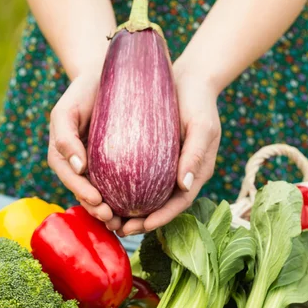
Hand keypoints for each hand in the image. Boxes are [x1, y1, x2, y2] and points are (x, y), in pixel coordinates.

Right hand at [48, 73, 121, 229]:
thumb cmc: (83, 91)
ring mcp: (98, 166)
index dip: (82, 193)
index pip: (71, 179)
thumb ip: (65, 136)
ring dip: (112, 211)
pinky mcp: (117, 164)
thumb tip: (78, 167)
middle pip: (86, 193)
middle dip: (98, 210)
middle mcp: (80, 165)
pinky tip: (141, 208)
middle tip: (113, 219)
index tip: (98, 202)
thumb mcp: (66, 110)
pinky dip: (127, 197)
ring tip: (126, 222)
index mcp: (63, 155)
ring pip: (103, 194)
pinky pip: (121, 183)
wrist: (106, 76)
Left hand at [119, 61, 221, 235]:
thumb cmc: (199, 102)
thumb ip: (195, 155)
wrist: (189, 79)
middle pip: (160, 206)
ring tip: (108, 218)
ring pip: (147, 196)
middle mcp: (180, 175)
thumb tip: (184, 187)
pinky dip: (123, 190)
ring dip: (129, 211)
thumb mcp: (202, 126)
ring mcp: (165, 167)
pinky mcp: (151, 156)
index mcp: (195, 173)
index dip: (162, 218)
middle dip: (141, 221)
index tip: (144, 226)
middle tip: (119, 229)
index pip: (179, 203)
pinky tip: (105, 193)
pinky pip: (137, 179)